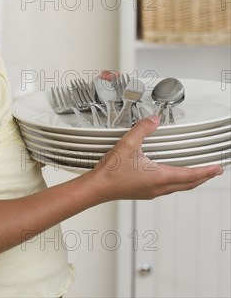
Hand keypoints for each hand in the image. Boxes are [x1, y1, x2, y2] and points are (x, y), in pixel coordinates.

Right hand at [90, 115, 222, 202]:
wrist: (97, 188)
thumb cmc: (111, 172)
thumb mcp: (127, 144)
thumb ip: (142, 129)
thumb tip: (153, 120)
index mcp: (159, 177)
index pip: (190, 175)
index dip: (205, 171)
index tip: (216, 169)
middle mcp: (158, 187)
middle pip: (188, 184)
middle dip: (202, 178)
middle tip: (213, 172)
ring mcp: (151, 192)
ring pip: (178, 188)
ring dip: (190, 181)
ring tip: (196, 174)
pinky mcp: (144, 192)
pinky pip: (167, 189)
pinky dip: (177, 182)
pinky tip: (170, 176)